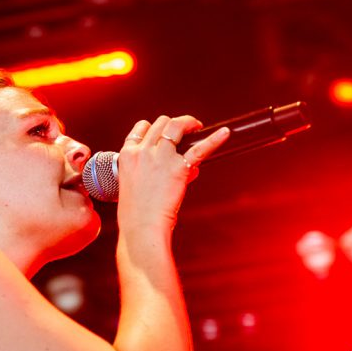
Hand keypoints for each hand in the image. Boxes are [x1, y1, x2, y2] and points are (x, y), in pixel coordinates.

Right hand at [116, 115, 229, 231]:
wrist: (141, 227)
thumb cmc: (137, 213)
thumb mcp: (134, 185)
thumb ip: (152, 171)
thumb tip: (185, 166)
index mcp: (127, 155)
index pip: (141, 129)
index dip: (154, 128)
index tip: (163, 133)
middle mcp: (143, 151)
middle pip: (161, 123)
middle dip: (174, 125)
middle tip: (185, 131)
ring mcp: (161, 157)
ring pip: (175, 125)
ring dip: (188, 123)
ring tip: (197, 128)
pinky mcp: (179, 168)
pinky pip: (200, 149)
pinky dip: (214, 139)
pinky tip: (224, 134)